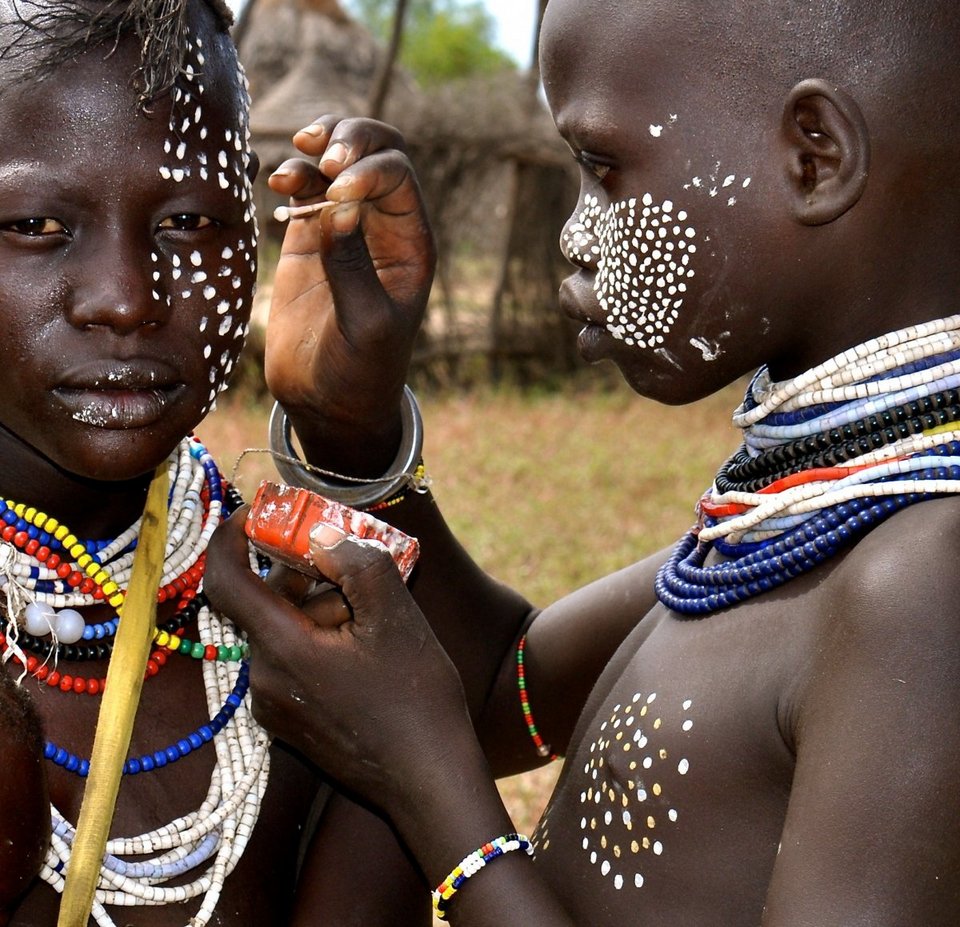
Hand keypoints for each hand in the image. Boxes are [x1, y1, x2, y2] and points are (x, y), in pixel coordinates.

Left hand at [204, 513, 470, 810]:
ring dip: (318, 610)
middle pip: (267, 606)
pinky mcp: (291, 724)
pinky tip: (365, 646)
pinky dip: (318, 640)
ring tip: (373, 612)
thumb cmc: (416, 697)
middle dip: (304, 576)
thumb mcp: (396, 616)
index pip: (226, 581)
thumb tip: (321, 536)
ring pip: (283, 634)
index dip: (231, 537)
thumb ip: (356, 563)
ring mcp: (275, 707)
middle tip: (352, 562)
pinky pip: (292, 663)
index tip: (257, 512)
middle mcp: (264, 680)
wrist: (428, 779)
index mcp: (281, 649)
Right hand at [264, 116, 436, 468]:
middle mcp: (383, 228)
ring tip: (290, 165)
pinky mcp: (308, 242)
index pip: (397, 175)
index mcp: (412, 244)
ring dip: (317, 149)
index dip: (368, 168)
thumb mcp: (365, 324)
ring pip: (338, 162)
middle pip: (376, 150)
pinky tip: (277, 185)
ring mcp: (345, 230)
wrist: (328, 402)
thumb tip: (336, 204)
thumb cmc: (360, 372)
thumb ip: (351, 266)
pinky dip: (292, 176)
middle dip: (349, 138)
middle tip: (318, 151)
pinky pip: (304, 190)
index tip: (336, 189)